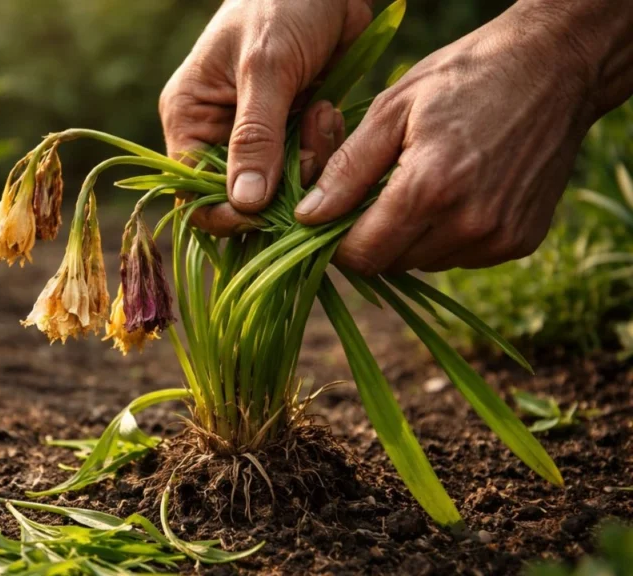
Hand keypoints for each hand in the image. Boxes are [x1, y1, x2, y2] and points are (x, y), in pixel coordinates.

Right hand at [159, 0, 373, 235]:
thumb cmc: (282, 5)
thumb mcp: (265, 67)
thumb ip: (255, 136)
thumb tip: (244, 202)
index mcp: (189, 117)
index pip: (192, 190)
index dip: (226, 212)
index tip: (266, 211)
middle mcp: (216, 134)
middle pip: (239, 197)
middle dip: (279, 187)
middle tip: (308, 150)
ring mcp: (256, 137)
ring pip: (279, 187)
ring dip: (308, 163)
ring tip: (322, 115)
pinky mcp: (290, 133)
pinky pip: (305, 167)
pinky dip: (323, 148)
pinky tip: (329, 111)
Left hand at [295, 2, 599, 273]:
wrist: (556, 67)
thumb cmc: (464, 77)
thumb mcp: (392, 109)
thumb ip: (346, 170)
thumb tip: (308, 218)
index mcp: (430, 188)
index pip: (362, 255)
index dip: (338, 240)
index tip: (336, 214)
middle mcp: (468, 223)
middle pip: (391, 264)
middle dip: (373, 236)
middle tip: (379, 190)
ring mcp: (499, 237)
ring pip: (424, 263)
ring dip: (410, 237)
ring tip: (423, 183)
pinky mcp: (521, 242)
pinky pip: (461, 257)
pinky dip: (446, 235)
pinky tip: (457, 192)